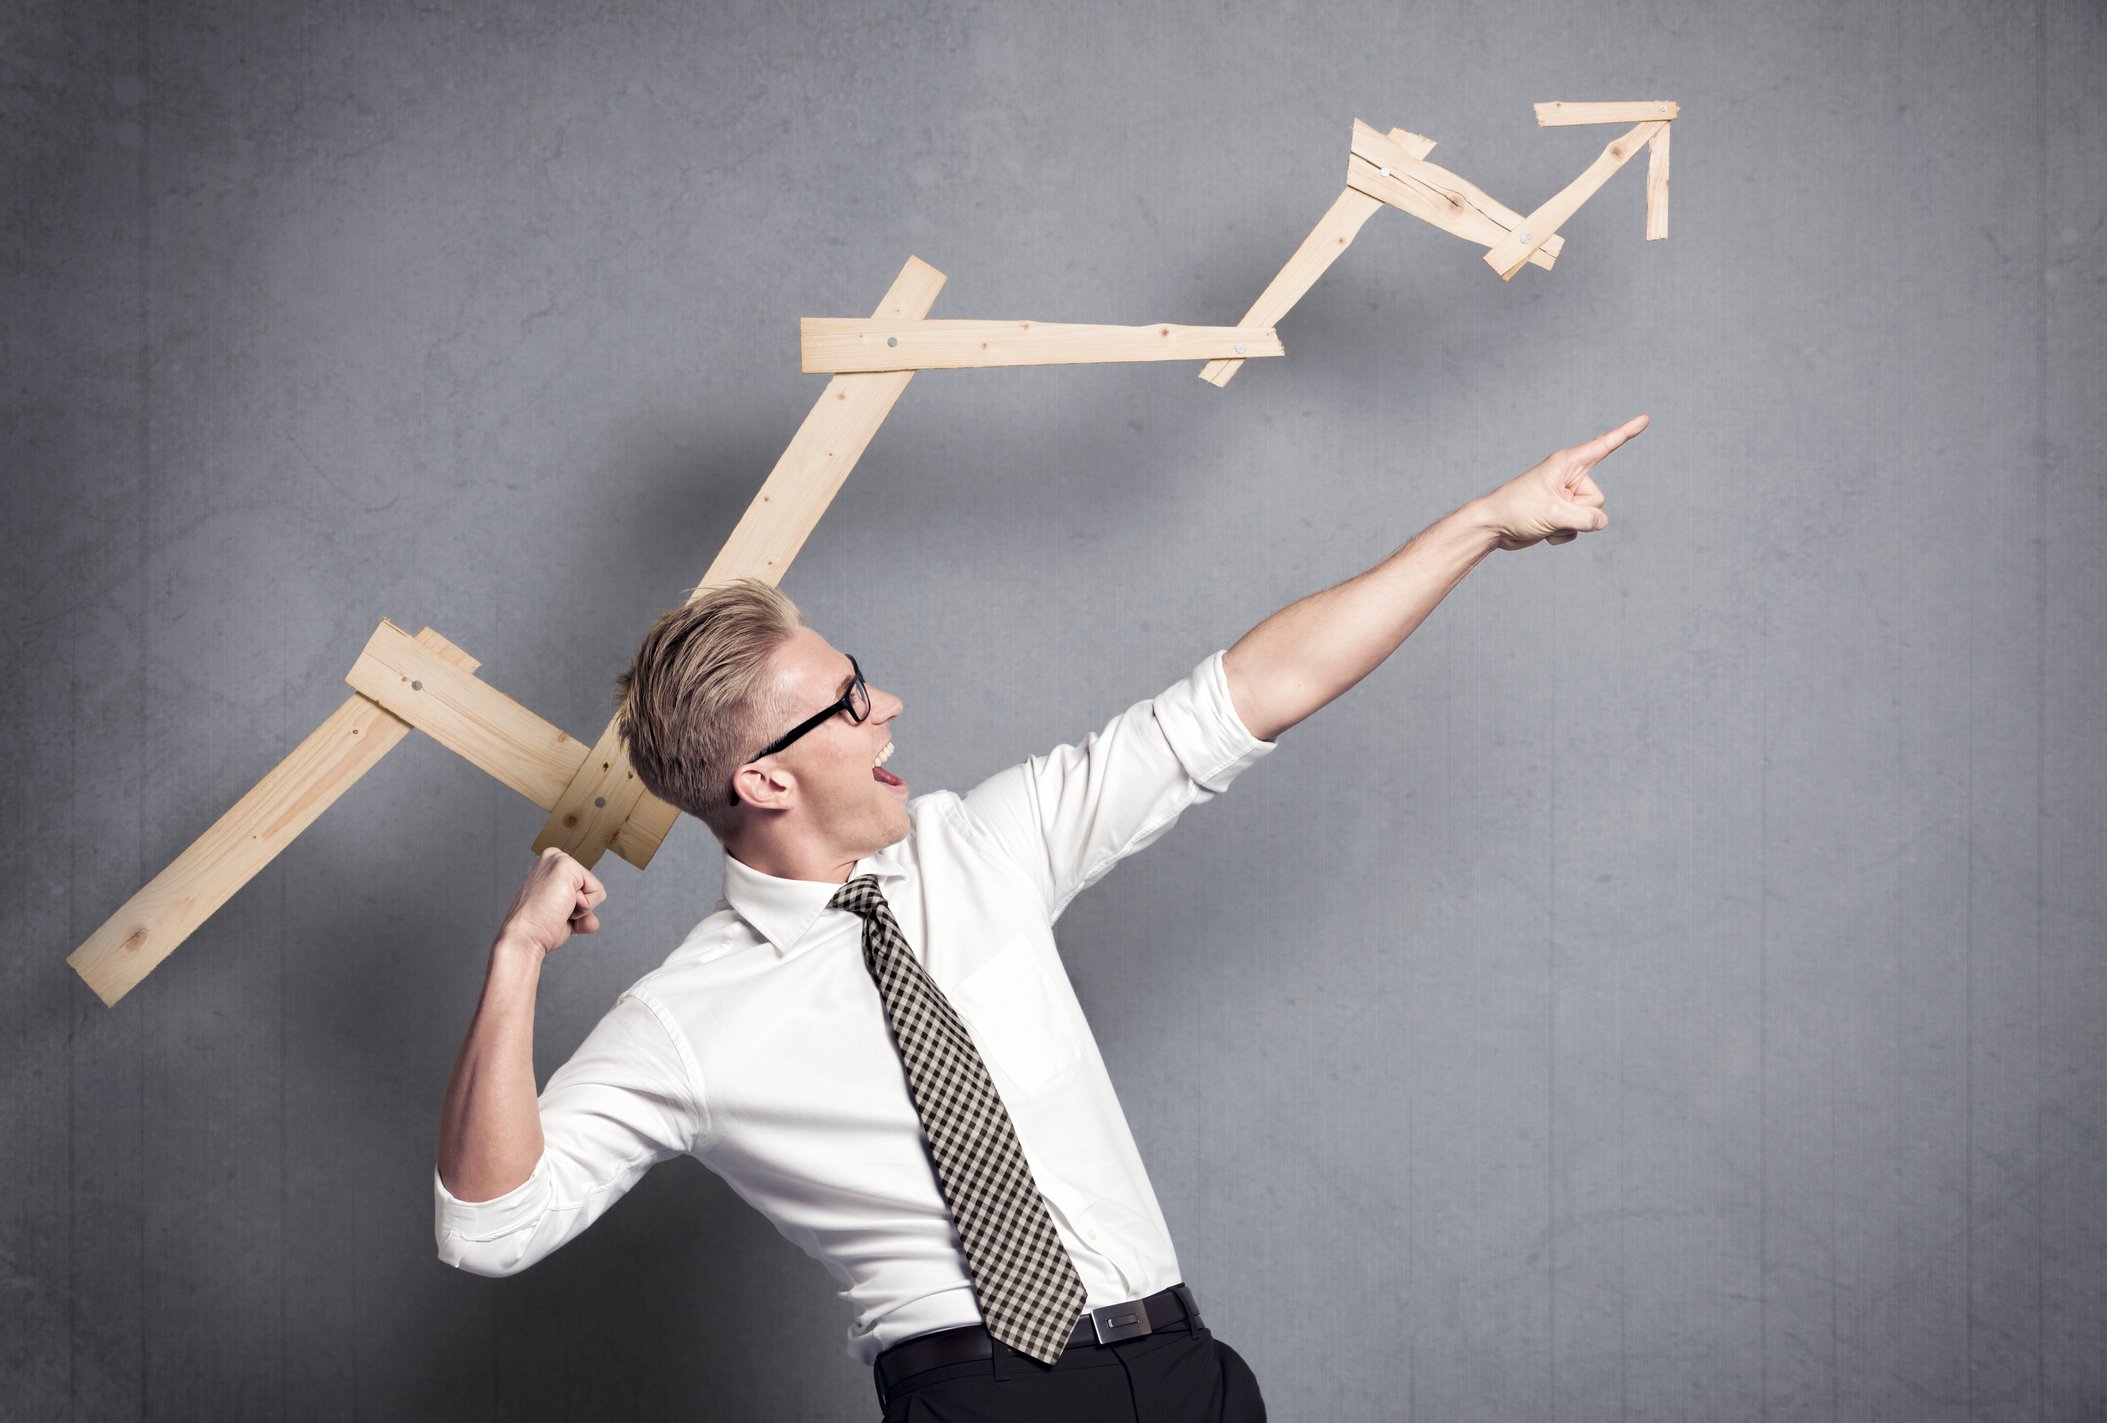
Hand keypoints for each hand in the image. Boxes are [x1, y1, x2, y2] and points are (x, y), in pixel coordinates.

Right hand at [493, 846, 606, 957]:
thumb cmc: (537, 930)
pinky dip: (585, 907)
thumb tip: (592, 922)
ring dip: (581, 909)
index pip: (585, 887)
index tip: (552, 912)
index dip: (576, 908)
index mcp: (550, 867)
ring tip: (556, 911)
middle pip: (591, 887)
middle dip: (580, 908)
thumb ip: (582, 914)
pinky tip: (561, 907)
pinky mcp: (566, 865)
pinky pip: (597, 891)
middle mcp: (553, 859)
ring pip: (596, 890)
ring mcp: (558, 859)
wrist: (525, 937)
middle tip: (554, 913)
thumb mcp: (564, 918)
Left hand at [1480, 413, 1648, 550]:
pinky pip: (1581, 527)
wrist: (1492, 528)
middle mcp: (1569, 477)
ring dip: (1570, 526)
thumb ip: (1586, 518)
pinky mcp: (1562, 513)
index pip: (1604, 446)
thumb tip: (1601, 522)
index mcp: (1566, 463)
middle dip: (1579, 513)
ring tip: (1545, 521)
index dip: (1626, 433)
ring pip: (1591, 516)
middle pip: (1598, 499)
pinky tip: (1545, 532)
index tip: (1645, 418)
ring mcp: (1566, 496)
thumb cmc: (1516, 510)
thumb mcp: (1554, 514)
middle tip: (1550, 512)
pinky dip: (1564, 534)